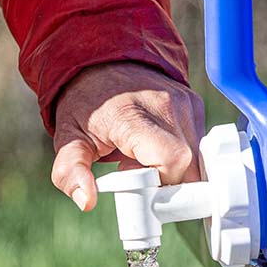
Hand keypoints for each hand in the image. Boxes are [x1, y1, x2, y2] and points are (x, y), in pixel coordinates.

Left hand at [52, 61, 204, 210]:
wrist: (102, 63)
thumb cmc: (86, 106)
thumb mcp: (68, 140)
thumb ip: (71, 173)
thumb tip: (87, 202)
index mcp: (132, 115)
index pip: (172, 160)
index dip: (161, 183)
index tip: (137, 185)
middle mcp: (166, 105)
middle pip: (189, 166)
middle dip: (168, 184)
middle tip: (140, 178)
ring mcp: (184, 103)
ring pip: (198, 159)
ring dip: (176, 172)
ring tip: (145, 161)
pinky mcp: (194, 104)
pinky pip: (199, 146)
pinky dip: (182, 158)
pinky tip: (157, 151)